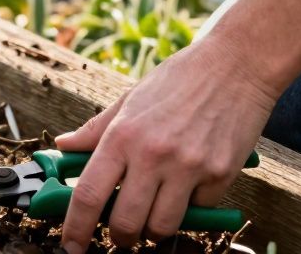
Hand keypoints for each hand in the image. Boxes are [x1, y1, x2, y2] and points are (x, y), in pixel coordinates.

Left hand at [54, 35, 278, 251]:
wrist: (237, 64)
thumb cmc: (180, 78)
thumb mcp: (130, 99)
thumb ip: (96, 129)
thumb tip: (64, 145)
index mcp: (123, 135)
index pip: (88, 194)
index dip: (75, 227)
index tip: (71, 244)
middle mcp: (153, 154)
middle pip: (125, 223)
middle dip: (119, 236)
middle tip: (120, 231)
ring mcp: (189, 167)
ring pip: (161, 228)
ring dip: (154, 229)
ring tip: (154, 211)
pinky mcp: (220, 175)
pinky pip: (199, 211)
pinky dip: (192, 206)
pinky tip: (192, 182)